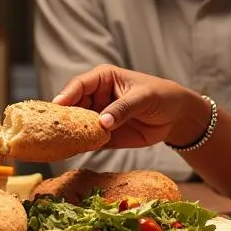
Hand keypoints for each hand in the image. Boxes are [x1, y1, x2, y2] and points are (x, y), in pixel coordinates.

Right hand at [53, 64, 204, 148]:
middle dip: (64, 116)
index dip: (67, 94)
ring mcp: (98, 117)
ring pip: (77, 124)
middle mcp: (95, 97)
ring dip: (70, 133)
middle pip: (72, 106)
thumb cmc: (160, 96)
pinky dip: (81, 146)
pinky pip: (88, 141)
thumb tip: (102, 123)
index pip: (79, 84)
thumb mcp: (143, 98)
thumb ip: (122, 108)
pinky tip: (73, 151)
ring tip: (60, 142)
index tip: (57, 106)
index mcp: (102, 79)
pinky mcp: (104, 136)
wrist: (176, 117)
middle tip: (54, 128)